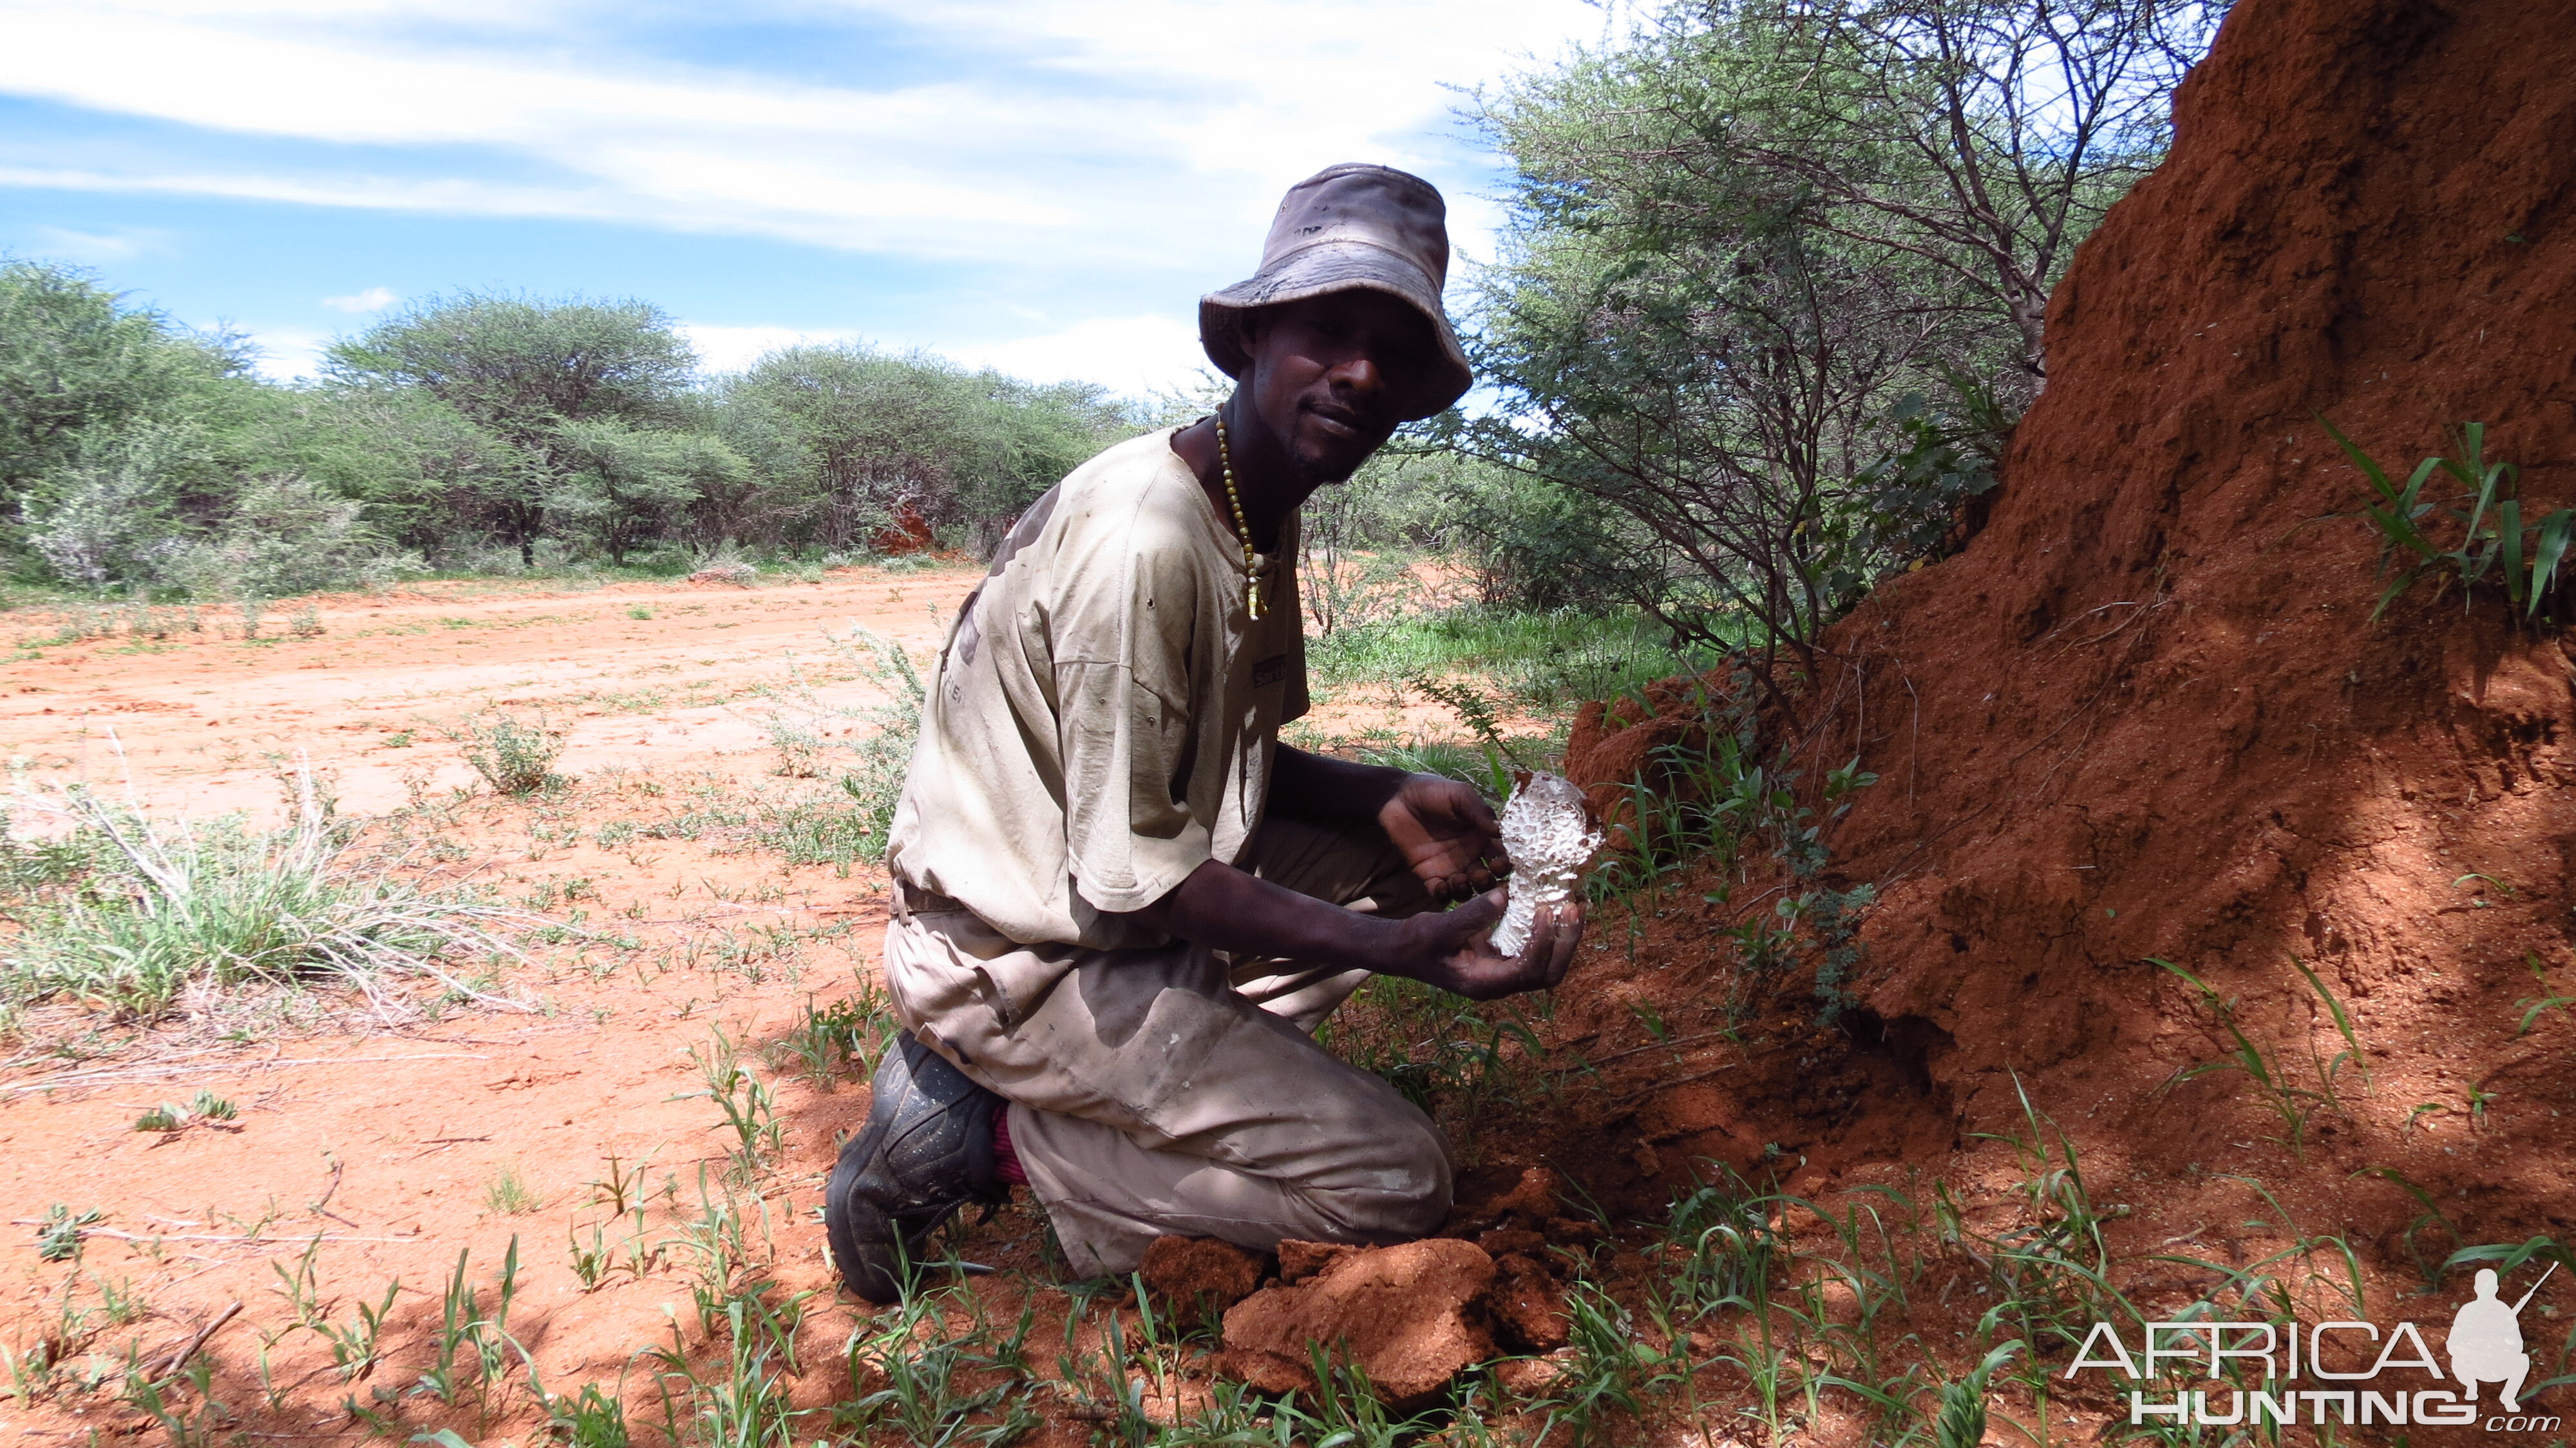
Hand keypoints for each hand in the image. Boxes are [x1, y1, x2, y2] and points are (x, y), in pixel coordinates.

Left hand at [1377, 774, 1507, 902]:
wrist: (1397, 798)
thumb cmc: (1432, 791)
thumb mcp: (1460, 795)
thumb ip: (1479, 812)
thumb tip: (1501, 831)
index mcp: (1482, 836)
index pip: (1501, 855)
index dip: (1505, 863)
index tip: (1500, 865)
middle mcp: (1471, 855)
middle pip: (1488, 878)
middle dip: (1488, 882)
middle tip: (1480, 875)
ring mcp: (1451, 866)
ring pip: (1467, 889)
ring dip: (1468, 890)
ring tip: (1459, 880)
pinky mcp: (1430, 874)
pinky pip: (1441, 893)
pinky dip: (1444, 895)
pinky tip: (1442, 885)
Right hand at [1390, 889, 1585, 1000]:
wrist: (1403, 950)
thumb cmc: (1415, 943)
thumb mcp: (1437, 929)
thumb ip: (1470, 915)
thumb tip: (1505, 896)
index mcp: (1485, 983)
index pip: (1526, 970)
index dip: (1542, 942)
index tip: (1545, 911)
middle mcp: (1501, 982)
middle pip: (1548, 973)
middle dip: (1566, 942)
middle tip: (1574, 907)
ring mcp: (1505, 970)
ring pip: (1548, 962)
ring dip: (1565, 936)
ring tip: (1575, 903)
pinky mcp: (1505, 954)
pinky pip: (1536, 946)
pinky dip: (1551, 928)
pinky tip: (1556, 903)